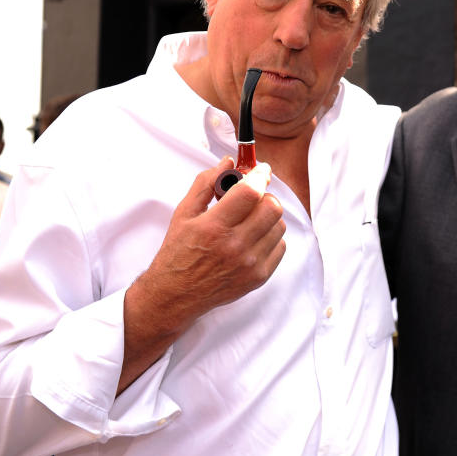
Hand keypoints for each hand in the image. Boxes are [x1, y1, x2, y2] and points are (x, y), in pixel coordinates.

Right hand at [119, 158, 285, 392]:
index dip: (260, 175)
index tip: (261, 170)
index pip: (250, 192)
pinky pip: (280, 246)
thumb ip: (206, 183)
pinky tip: (252, 238)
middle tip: (253, 197)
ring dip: (267, 217)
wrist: (176, 294)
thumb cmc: (178, 251)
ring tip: (249, 220)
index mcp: (214, 226)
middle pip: (272, 207)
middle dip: (265, 195)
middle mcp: (235, 246)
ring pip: (278, 225)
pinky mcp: (258, 277)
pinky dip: (270, 237)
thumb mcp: (184, 213)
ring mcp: (249, 263)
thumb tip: (228, 161)